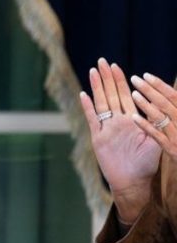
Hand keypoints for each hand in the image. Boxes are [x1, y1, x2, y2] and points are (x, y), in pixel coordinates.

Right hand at [78, 59, 159, 221]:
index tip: (116, 66)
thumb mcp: (155, 139)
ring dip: (97, 87)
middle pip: (111, 95)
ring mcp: (106, 129)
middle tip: (102, 61)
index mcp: (131, 120)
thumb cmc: (147, 164)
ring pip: (101, 103)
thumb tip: (158, 104)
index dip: (120, 81)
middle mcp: (117, 122)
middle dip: (107, 77)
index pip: (125, 95)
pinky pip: (93, 120)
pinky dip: (88, 107)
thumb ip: (154, 122)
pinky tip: (83, 95)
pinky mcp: (99, 139)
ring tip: (93, 71)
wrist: (134, 182)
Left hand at [130, 72, 176, 158]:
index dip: (159, 85)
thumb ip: (173, 110)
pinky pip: (158, 136)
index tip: (146, 75)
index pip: (173, 97)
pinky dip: (146, 126)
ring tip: (133, 94)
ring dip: (147, 105)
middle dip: (150, 90)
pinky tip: (133, 118)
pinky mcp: (173, 150)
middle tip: (135, 78)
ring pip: (162, 118)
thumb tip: (165, 95)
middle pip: (166, 103)